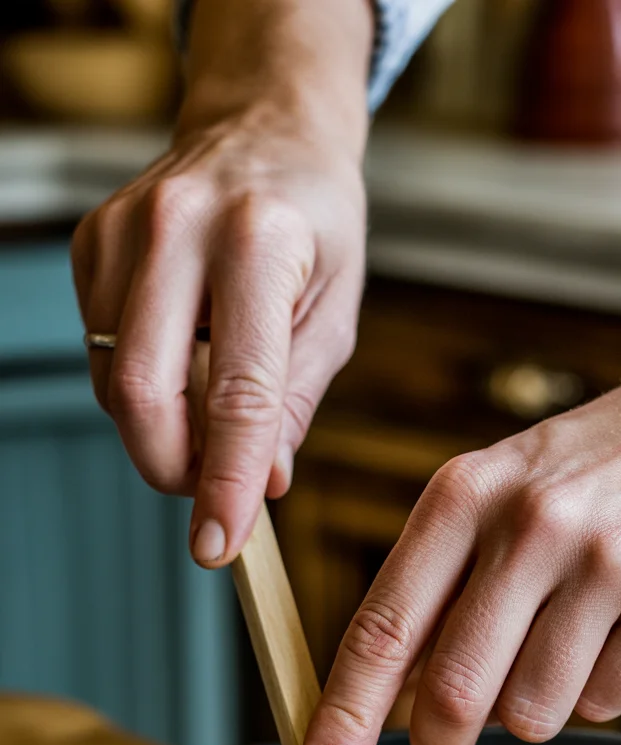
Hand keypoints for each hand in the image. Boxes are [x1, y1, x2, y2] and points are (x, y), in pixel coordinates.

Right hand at [71, 0, 370, 567]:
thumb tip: (260, 483)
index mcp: (259, 242)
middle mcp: (178, 228)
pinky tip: (184, 357)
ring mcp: (122, 230)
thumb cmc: (315, 224)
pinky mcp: (90, 242)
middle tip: (210, 490)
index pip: (237, 392)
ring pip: (114, 380)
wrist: (264, 130)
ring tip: (211, 414)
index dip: (226, 480)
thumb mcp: (336, 312)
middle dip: (172, 467)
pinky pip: (101, 350)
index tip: (218, 543)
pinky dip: (143, 384)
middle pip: (144, 392)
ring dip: (159, 429)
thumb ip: (295, 401)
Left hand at [300, 346, 620, 744]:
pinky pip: (605, 706)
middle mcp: (532, 526)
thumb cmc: (593, 471)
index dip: (345, 715)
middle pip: (456, 694)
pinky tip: (618, 629)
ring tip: (562, 641)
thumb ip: (437, 587)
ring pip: (532, 715)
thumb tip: (389, 700)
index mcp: (465, 495)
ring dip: (531, 710)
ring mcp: (608, 565)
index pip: (384, 627)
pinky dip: (598, 691)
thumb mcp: (497, 490)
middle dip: (440, 743)